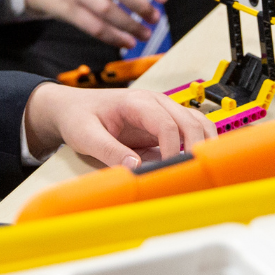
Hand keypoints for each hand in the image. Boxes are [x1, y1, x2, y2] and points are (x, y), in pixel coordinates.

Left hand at [23, 82, 214, 169]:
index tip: (168, 170)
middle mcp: (155, 103)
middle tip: (192, 173)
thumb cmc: (78, 116)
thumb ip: (109, 151)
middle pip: (190, 121)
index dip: (172, 149)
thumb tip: (134, 168)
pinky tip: (191, 164)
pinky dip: (195, 146)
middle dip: (196, 147)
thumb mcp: (86, 135)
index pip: (167, 125)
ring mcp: (161, 112)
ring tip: (198, 168)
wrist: (72, 107)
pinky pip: (188, 132)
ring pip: (196, 123)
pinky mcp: (162, 124)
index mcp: (137, 101)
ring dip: (202, 143)